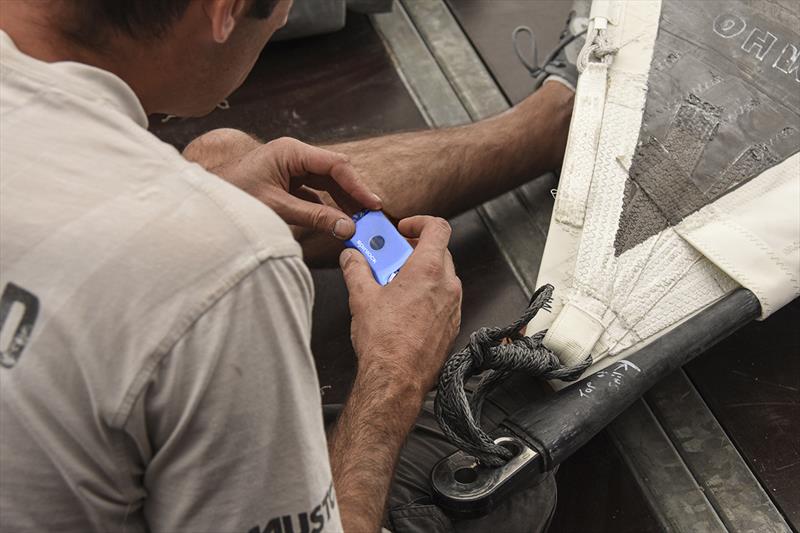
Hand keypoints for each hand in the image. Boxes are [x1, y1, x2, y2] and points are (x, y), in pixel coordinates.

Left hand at [212, 137, 381, 238]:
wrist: (205, 204)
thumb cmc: (233, 197)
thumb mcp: (277, 209)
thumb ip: (314, 217)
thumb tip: (347, 228)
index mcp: (291, 152)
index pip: (335, 164)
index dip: (357, 186)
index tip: (372, 205)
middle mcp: (293, 156)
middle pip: (334, 172)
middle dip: (353, 194)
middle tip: (370, 216)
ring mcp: (290, 169)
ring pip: (327, 183)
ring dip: (342, 202)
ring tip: (358, 221)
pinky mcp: (286, 184)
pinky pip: (315, 193)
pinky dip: (327, 207)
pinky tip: (337, 222)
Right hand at [340, 216, 461, 395]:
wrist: (396, 379)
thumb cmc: (385, 342)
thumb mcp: (361, 297)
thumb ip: (356, 269)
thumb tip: (351, 257)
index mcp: (428, 270)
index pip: (438, 228)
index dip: (420, 222)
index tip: (403, 228)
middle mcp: (447, 285)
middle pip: (438, 252)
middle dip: (412, 251)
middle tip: (388, 259)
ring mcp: (453, 307)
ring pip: (440, 277)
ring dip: (419, 274)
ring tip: (391, 286)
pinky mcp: (451, 325)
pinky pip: (442, 299)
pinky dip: (426, 295)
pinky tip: (403, 308)